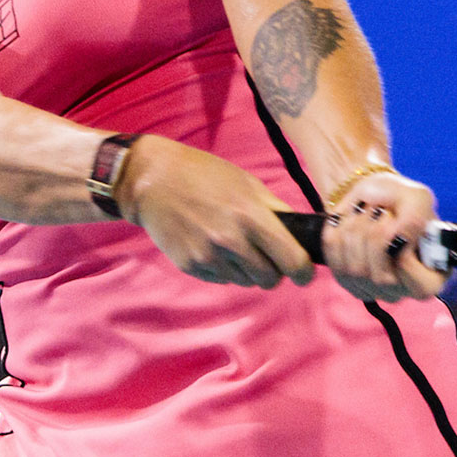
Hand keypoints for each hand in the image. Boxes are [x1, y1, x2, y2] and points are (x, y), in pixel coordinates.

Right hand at [117, 137, 316, 288]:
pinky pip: (222, 279)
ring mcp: (209, 257)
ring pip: (246, 281)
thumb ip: (275, 211)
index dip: (303, 271)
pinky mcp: (191, 266)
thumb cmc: (204, 175)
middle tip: (265, 255)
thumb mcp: (247, 184)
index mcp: (251, 217)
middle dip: (273, 271)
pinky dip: (224, 269)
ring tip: (233, 245)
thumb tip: (301, 236)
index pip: (292, 261)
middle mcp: (231, 241)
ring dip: (247, 270)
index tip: (303, 272)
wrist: (152, 181)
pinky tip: (212, 246)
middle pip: (270, 279)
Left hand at [321, 168, 445, 302]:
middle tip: (380, 209)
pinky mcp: (344, 278)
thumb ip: (414, 221)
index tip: (398, 223)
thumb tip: (398, 243)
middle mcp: (402, 289)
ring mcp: (372, 288)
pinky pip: (334, 258)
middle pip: (381, 278)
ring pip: (354, 269)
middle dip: (376, 234)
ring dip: (357, 228)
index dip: (406, 255)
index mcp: (433, 275)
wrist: (371, 194)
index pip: (422, 286)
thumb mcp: (418, 199)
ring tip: (366, 211)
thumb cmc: (400, 199)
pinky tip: (350, 220)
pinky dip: (339, 231)